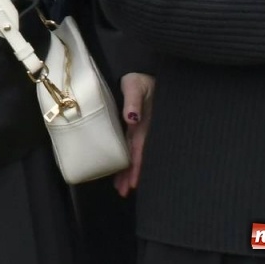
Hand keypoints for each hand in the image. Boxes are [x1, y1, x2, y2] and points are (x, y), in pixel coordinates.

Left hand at [113, 72, 153, 197]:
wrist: (141, 71)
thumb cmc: (139, 78)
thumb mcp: (135, 85)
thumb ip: (133, 101)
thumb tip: (132, 119)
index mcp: (143, 123)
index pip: (138, 150)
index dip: (136, 167)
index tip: (133, 184)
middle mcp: (141, 129)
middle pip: (135, 156)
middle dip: (131, 175)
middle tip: (123, 193)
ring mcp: (138, 128)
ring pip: (132, 153)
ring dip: (127, 171)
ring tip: (121, 188)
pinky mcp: (133, 124)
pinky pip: (129, 145)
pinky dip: (126, 158)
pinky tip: (121, 168)